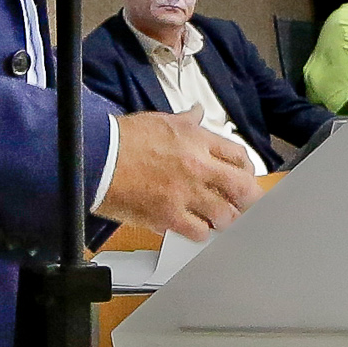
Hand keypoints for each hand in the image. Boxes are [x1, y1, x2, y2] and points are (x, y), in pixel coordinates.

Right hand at [101, 109, 260, 240]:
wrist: (98, 159)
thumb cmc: (123, 139)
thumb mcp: (160, 120)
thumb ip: (186, 121)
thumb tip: (197, 114)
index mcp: (196, 140)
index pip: (238, 156)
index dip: (246, 169)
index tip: (244, 176)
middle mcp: (197, 167)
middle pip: (242, 188)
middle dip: (249, 198)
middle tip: (248, 204)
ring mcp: (185, 194)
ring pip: (225, 215)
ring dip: (225, 218)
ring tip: (220, 218)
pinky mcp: (169, 216)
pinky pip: (199, 233)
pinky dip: (201, 233)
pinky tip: (196, 228)